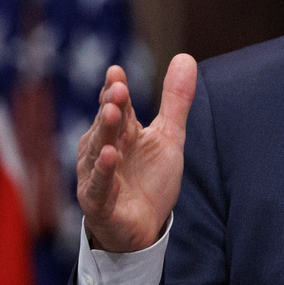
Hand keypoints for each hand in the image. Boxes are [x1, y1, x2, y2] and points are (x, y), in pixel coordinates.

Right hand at [76, 53, 196, 251]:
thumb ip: (176, 100)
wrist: (145, 227)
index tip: (116, 72)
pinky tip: (108, 156)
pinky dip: (102, 172)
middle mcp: (104, 149)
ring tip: (112, 113)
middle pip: (107, 125)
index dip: (115, 89)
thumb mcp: (169, 136)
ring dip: (104, 132)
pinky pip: (99, 185)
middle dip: (111, 106)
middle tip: (117, 88)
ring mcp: (97, 176)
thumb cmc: (150, 178)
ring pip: (97, 150)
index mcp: (122, 132)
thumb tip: (186, 57)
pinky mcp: (98, 202)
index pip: (118, 106)